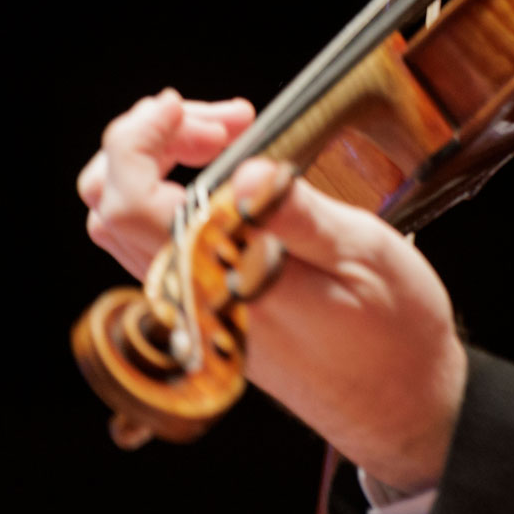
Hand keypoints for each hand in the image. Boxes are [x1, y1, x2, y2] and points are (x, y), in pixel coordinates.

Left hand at [73, 93, 466, 491]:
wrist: (403, 407)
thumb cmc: (394, 335)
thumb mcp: (363, 254)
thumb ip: (294, 213)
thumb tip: (240, 173)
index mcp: (223, 282)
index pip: (128, 202)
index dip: (138, 139)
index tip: (178, 107)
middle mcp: (195, 300)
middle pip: (110, 205)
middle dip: (153, 142)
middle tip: (227, 122)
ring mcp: (195, 309)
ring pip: (126, 227)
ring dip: (161, 167)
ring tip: (231, 141)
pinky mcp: (207, 311)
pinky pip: (160, 247)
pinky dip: (177, 196)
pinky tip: (235, 184)